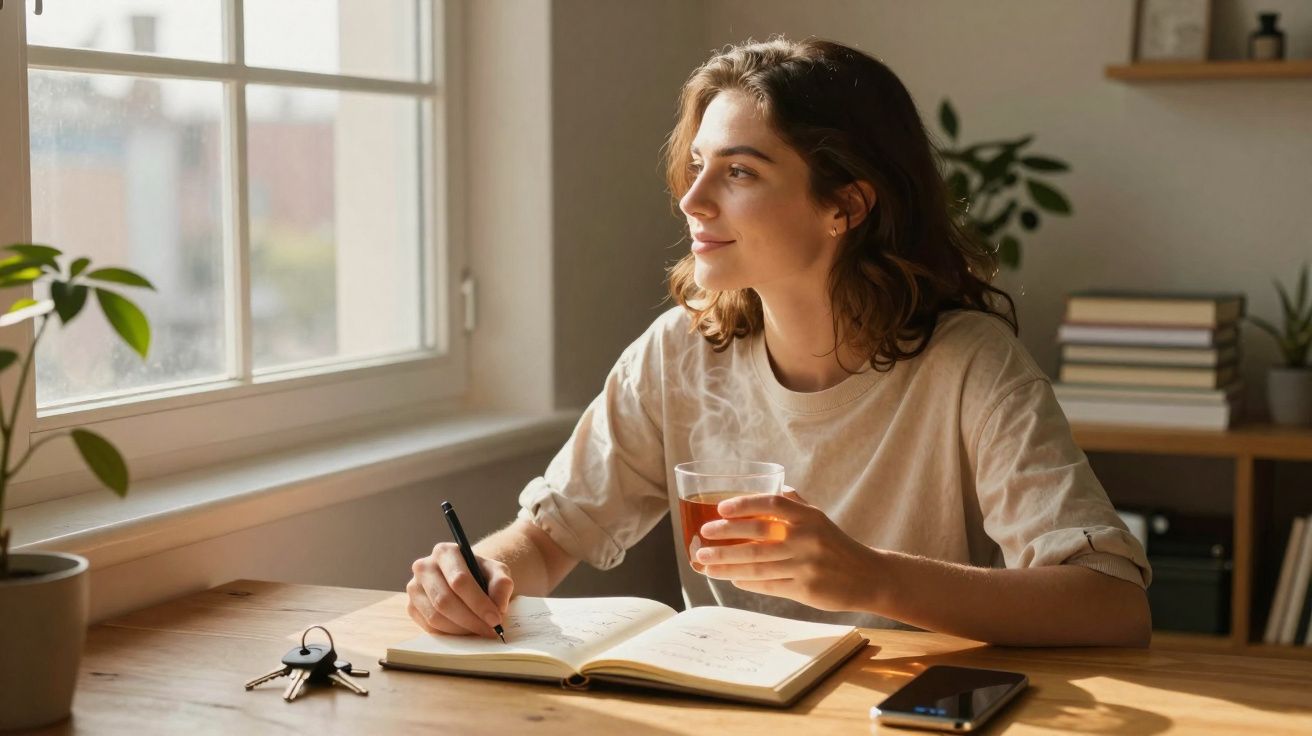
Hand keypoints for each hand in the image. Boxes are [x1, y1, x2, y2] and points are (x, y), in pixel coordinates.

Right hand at [406, 543, 513, 637]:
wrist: (465, 580)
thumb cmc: (481, 574)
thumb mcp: (497, 572)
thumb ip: (502, 584)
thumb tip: (497, 606)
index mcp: (445, 552)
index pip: (459, 580)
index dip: (479, 602)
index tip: (495, 619)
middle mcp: (424, 567)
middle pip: (444, 600)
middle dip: (470, 619)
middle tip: (490, 631)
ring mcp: (414, 588)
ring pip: (435, 616)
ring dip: (461, 629)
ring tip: (480, 631)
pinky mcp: (411, 607)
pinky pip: (429, 627)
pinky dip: (450, 633)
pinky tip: (466, 631)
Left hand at [695, 489, 878, 611]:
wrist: (868, 576)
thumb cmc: (836, 545)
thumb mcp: (819, 519)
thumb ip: (794, 503)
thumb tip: (765, 486)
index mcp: (809, 517)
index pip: (773, 503)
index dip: (745, 503)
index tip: (721, 508)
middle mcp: (807, 538)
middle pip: (758, 535)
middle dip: (725, 537)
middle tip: (704, 538)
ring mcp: (807, 564)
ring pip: (758, 564)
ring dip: (727, 564)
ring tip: (706, 564)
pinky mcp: (805, 588)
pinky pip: (768, 584)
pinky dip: (747, 581)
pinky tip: (732, 579)